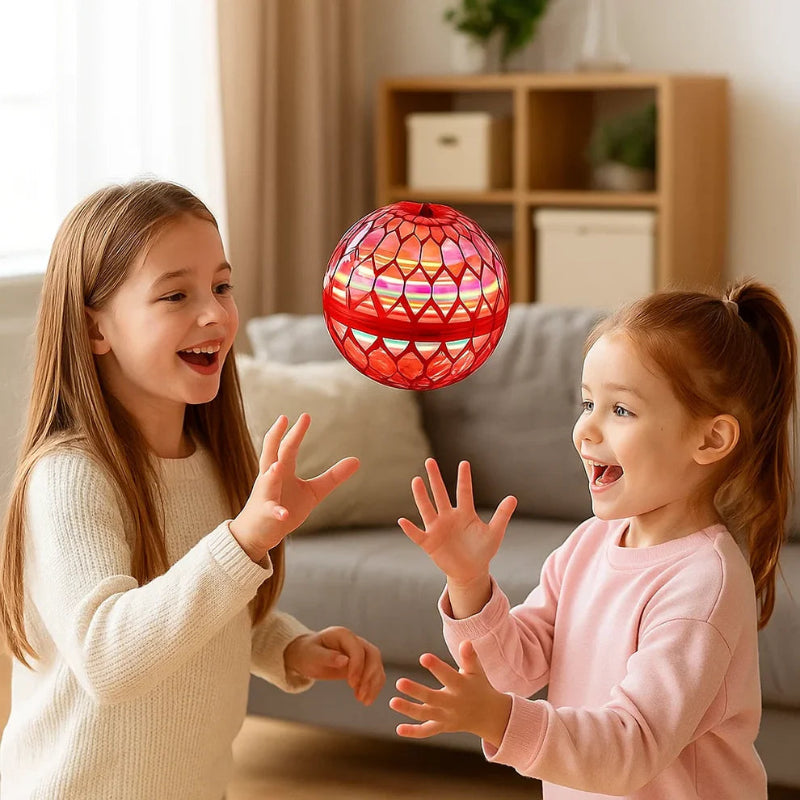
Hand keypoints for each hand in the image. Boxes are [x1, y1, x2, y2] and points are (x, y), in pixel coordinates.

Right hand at [230, 414, 359, 562]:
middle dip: (277, 437)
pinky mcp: (266, 515)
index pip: (288, 447)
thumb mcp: (313, 491)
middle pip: (272, 454)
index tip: (305, 416)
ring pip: (267, 482)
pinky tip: (284, 514)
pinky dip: (277, 512)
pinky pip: (271, 512)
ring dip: (272, 475)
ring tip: (277, 466)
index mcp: (283, 470)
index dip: (296, 432)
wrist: (259, 532)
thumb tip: (357, 460)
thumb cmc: (285, 506)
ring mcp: (266, 496)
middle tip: (283, 418)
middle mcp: (271, 478)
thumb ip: (332, 476)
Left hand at [284, 626, 385, 704]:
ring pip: (376, 664)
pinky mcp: (362, 663)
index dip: (358, 666)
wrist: (307, 655)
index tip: (352, 684)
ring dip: (373, 683)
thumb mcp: (312, 656)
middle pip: (373, 655)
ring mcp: (360, 651)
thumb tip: (345, 661)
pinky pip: (375, 673)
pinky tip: (367, 698)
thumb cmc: (308, 654)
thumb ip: (328, 657)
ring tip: (364, 701)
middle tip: (360, 695)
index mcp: (342, 635)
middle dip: (369, 676)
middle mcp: (355, 641)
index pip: (357, 649)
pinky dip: (374, 686)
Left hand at [390, 640, 511, 747]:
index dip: (436, 667)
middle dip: (416, 691)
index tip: (423, 657)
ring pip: (426, 715)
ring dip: (409, 710)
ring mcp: (447, 717)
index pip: (448, 676)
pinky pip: (427, 731)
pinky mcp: (442, 726)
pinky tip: (398, 729)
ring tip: (392, 702)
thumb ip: (469, 657)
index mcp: (462, 686)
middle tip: (399, 682)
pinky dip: (414, 732)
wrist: (489, 715)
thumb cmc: (478, 685)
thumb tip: (466, 642)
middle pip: (432, 698)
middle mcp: (453, 703)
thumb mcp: (476, 671)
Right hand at [397, 459, 516, 587]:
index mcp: (465, 513)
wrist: (470, 571)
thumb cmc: (482, 550)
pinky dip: (410, 529)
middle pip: (441, 494)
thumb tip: (513, 497)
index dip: (464, 479)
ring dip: (421, 496)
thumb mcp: (494, 533)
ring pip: (427, 509)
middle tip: (430, 461)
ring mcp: (438, 529)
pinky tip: (402, 520)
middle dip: (436, 478)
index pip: (464, 492)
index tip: (464, 463)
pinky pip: (418, 534)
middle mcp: (449, 517)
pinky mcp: (430, 543)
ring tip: (416, 480)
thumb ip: (502, 515)